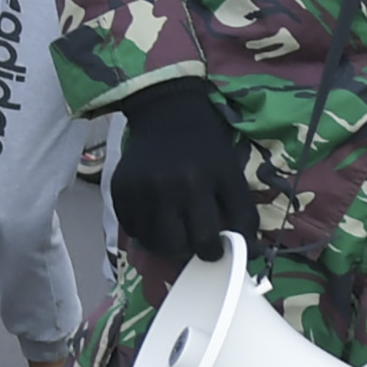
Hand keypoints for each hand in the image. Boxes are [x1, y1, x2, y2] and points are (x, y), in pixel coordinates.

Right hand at [107, 83, 256, 267]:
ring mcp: (136, 190)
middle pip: (172, 246)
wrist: (167, 114)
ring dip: (164, 244)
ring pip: (149, 242)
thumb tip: (248, 251)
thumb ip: (242, 214)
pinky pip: (130, 229)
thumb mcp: (231, 174)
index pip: (204, 241)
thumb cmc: (206, 148)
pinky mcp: (118, 190)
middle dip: (186, 250)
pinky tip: (156, 217)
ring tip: (174, 230)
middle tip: (192, 240)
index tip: (214, 247)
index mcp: (196, 184)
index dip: (212, 252)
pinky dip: (144, 231)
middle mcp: (162, 189)